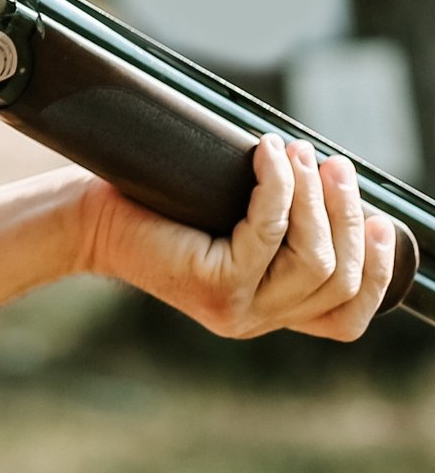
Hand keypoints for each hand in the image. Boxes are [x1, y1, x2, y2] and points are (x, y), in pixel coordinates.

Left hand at [80, 134, 396, 339]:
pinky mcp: (212, 285)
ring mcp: (235, 309)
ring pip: (313, 259)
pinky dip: (278, 187)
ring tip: (300, 152)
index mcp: (267, 312)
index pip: (345, 318)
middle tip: (334, 164)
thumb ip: (280, 227)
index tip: (381, 221)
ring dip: (317, 198)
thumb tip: (337, 186)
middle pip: (339, 278)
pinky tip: (267, 154)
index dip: (377, 271)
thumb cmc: (160, 211)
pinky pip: (269, 233)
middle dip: (347, 215)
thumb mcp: (231, 223)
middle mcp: (254, 320)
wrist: (91, 221)